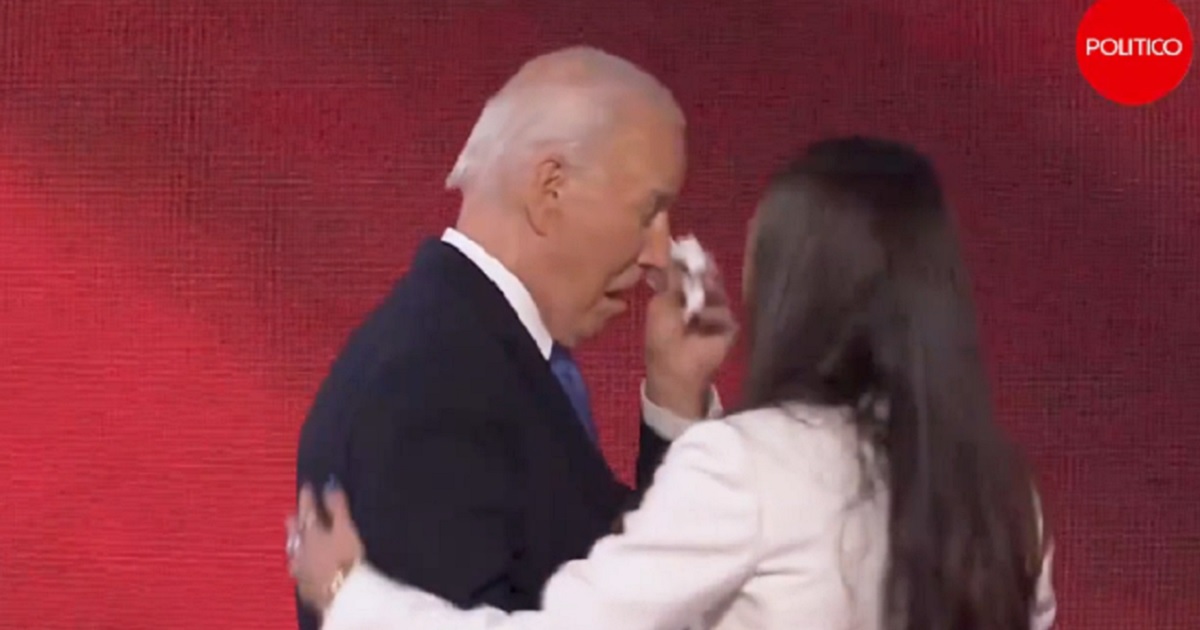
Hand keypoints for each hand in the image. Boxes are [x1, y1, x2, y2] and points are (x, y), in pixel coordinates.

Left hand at [287, 484, 364, 612]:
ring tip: (295, 538)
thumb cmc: (345, 557)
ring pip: (293, 550)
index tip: (306, 486)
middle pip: (295, 530)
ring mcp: (299, 567)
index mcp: (310, 531)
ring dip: (295, 542)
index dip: (307, 497)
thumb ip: (337, 506)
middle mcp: (300, 548)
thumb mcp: (345, 528)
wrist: (341, 594)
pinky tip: (301, 565)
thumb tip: (329, 484)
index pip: (307, 510)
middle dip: (295, 519)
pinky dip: (301, 562)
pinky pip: (298, 569)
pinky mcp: (304, 585)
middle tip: (293, 512)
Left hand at [644, 257, 736, 417]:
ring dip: (708, 293)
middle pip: (708, 278)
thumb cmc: (662, 339)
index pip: (691, 272)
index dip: (690, 262)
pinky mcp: (729, 327)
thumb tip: (673, 257)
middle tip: (701, 268)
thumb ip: (670, 282)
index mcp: (681, 295)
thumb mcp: (660, 305)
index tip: (690, 250)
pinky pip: (725, 313)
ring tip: (697, 300)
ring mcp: (717, 314)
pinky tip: (701, 321)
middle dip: (704, 273)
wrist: (676, 369)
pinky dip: (712, 315)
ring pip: (719, 293)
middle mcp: (701, 301)